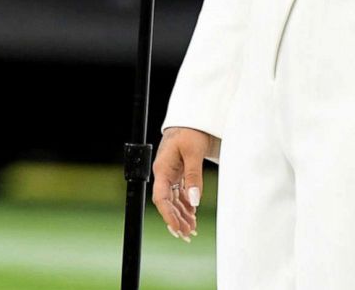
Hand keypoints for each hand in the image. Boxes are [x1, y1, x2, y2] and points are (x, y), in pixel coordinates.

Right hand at [151, 127, 216, 241]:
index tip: (178, 228)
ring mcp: (171, 173)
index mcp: (162, 168)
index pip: (161, 198)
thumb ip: (193, 177)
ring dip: (182, 214)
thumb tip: (194, 201)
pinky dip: (186, 205)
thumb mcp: (194, 152)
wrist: (193, 118)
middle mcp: (164, 173)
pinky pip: (179, 193)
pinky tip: (192, 215)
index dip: (168, 215)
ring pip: (173, 199)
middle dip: (176, 219)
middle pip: (166, 202)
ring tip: (191, 229)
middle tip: (187, 235)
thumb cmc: (191, 131)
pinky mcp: (179, 172)